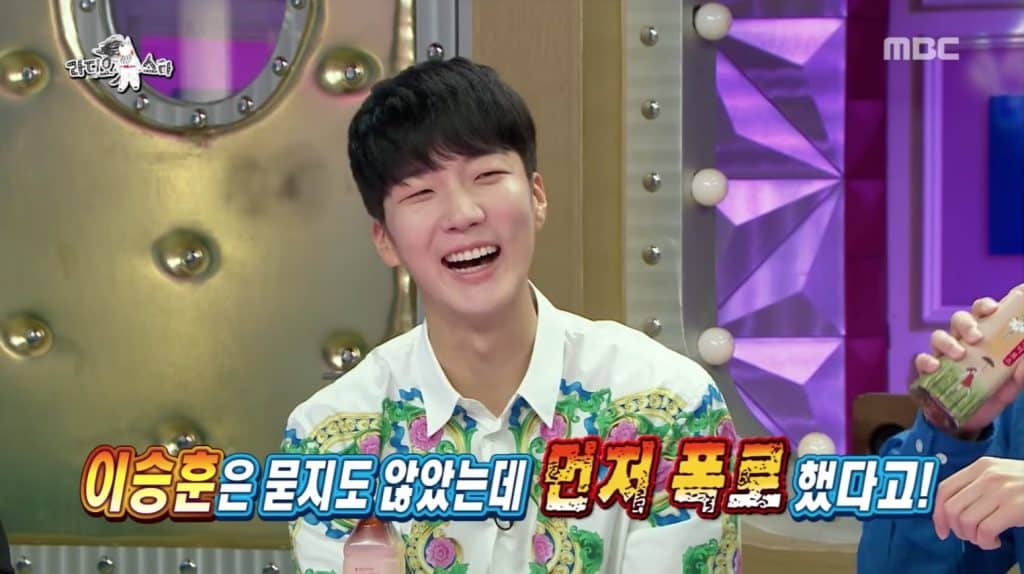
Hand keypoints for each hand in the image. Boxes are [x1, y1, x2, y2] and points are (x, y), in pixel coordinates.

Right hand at [914, 287, 1023, 435]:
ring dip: (948, 341)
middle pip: (958, 319)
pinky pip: (922, 360)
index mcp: (984, 336)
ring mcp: (945, 355)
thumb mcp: (1012, 383)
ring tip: (959, 354)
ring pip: (938, 336)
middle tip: (976, 337)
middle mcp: (962, 341)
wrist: (974, 420)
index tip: (992, 310)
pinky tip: (935, 366)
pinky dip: (927, 361)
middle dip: (966, 323)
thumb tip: (1022, 369)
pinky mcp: (930, 371)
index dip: (984, 306)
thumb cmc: (993, 393)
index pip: (981, 313)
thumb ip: (1019, 373)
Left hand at [933, 456, 1023, 548]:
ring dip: (972, 538)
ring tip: (984, 539)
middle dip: (956, 529)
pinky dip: (985, 542)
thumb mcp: (1000, 475)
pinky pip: (984, 531)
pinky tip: (994, 541)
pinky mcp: (1015, 507)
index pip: (944, 489)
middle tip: (970, 536)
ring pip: (966, 521)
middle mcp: (988, 476)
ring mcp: (1001, 491)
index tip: (942, 530)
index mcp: (981, 466)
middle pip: (952, 508)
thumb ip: (977, 486)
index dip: (937, 513)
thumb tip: (949, 511)